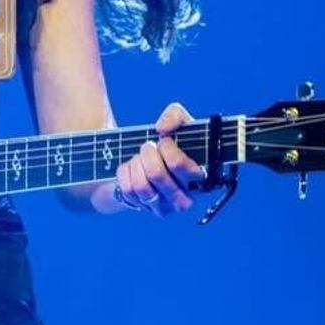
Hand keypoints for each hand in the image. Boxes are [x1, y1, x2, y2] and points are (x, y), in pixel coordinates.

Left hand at [111, 102, 204, 216]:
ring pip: (141, 185)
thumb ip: (176, 116)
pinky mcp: (143, 209)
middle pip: (157, 174)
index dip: (167, 148)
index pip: (179, 165)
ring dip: (136, 164)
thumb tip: (163, 128)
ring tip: (140, 158)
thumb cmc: (169, 144)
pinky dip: (125, 173)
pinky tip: (132, 168)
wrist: (148, 162)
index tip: (164, 140)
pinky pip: (127, 190)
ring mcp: (164, 207)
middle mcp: (185, 198)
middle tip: (147, 146)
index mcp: (200, 179)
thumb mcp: (177, 125)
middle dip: (147, 154)